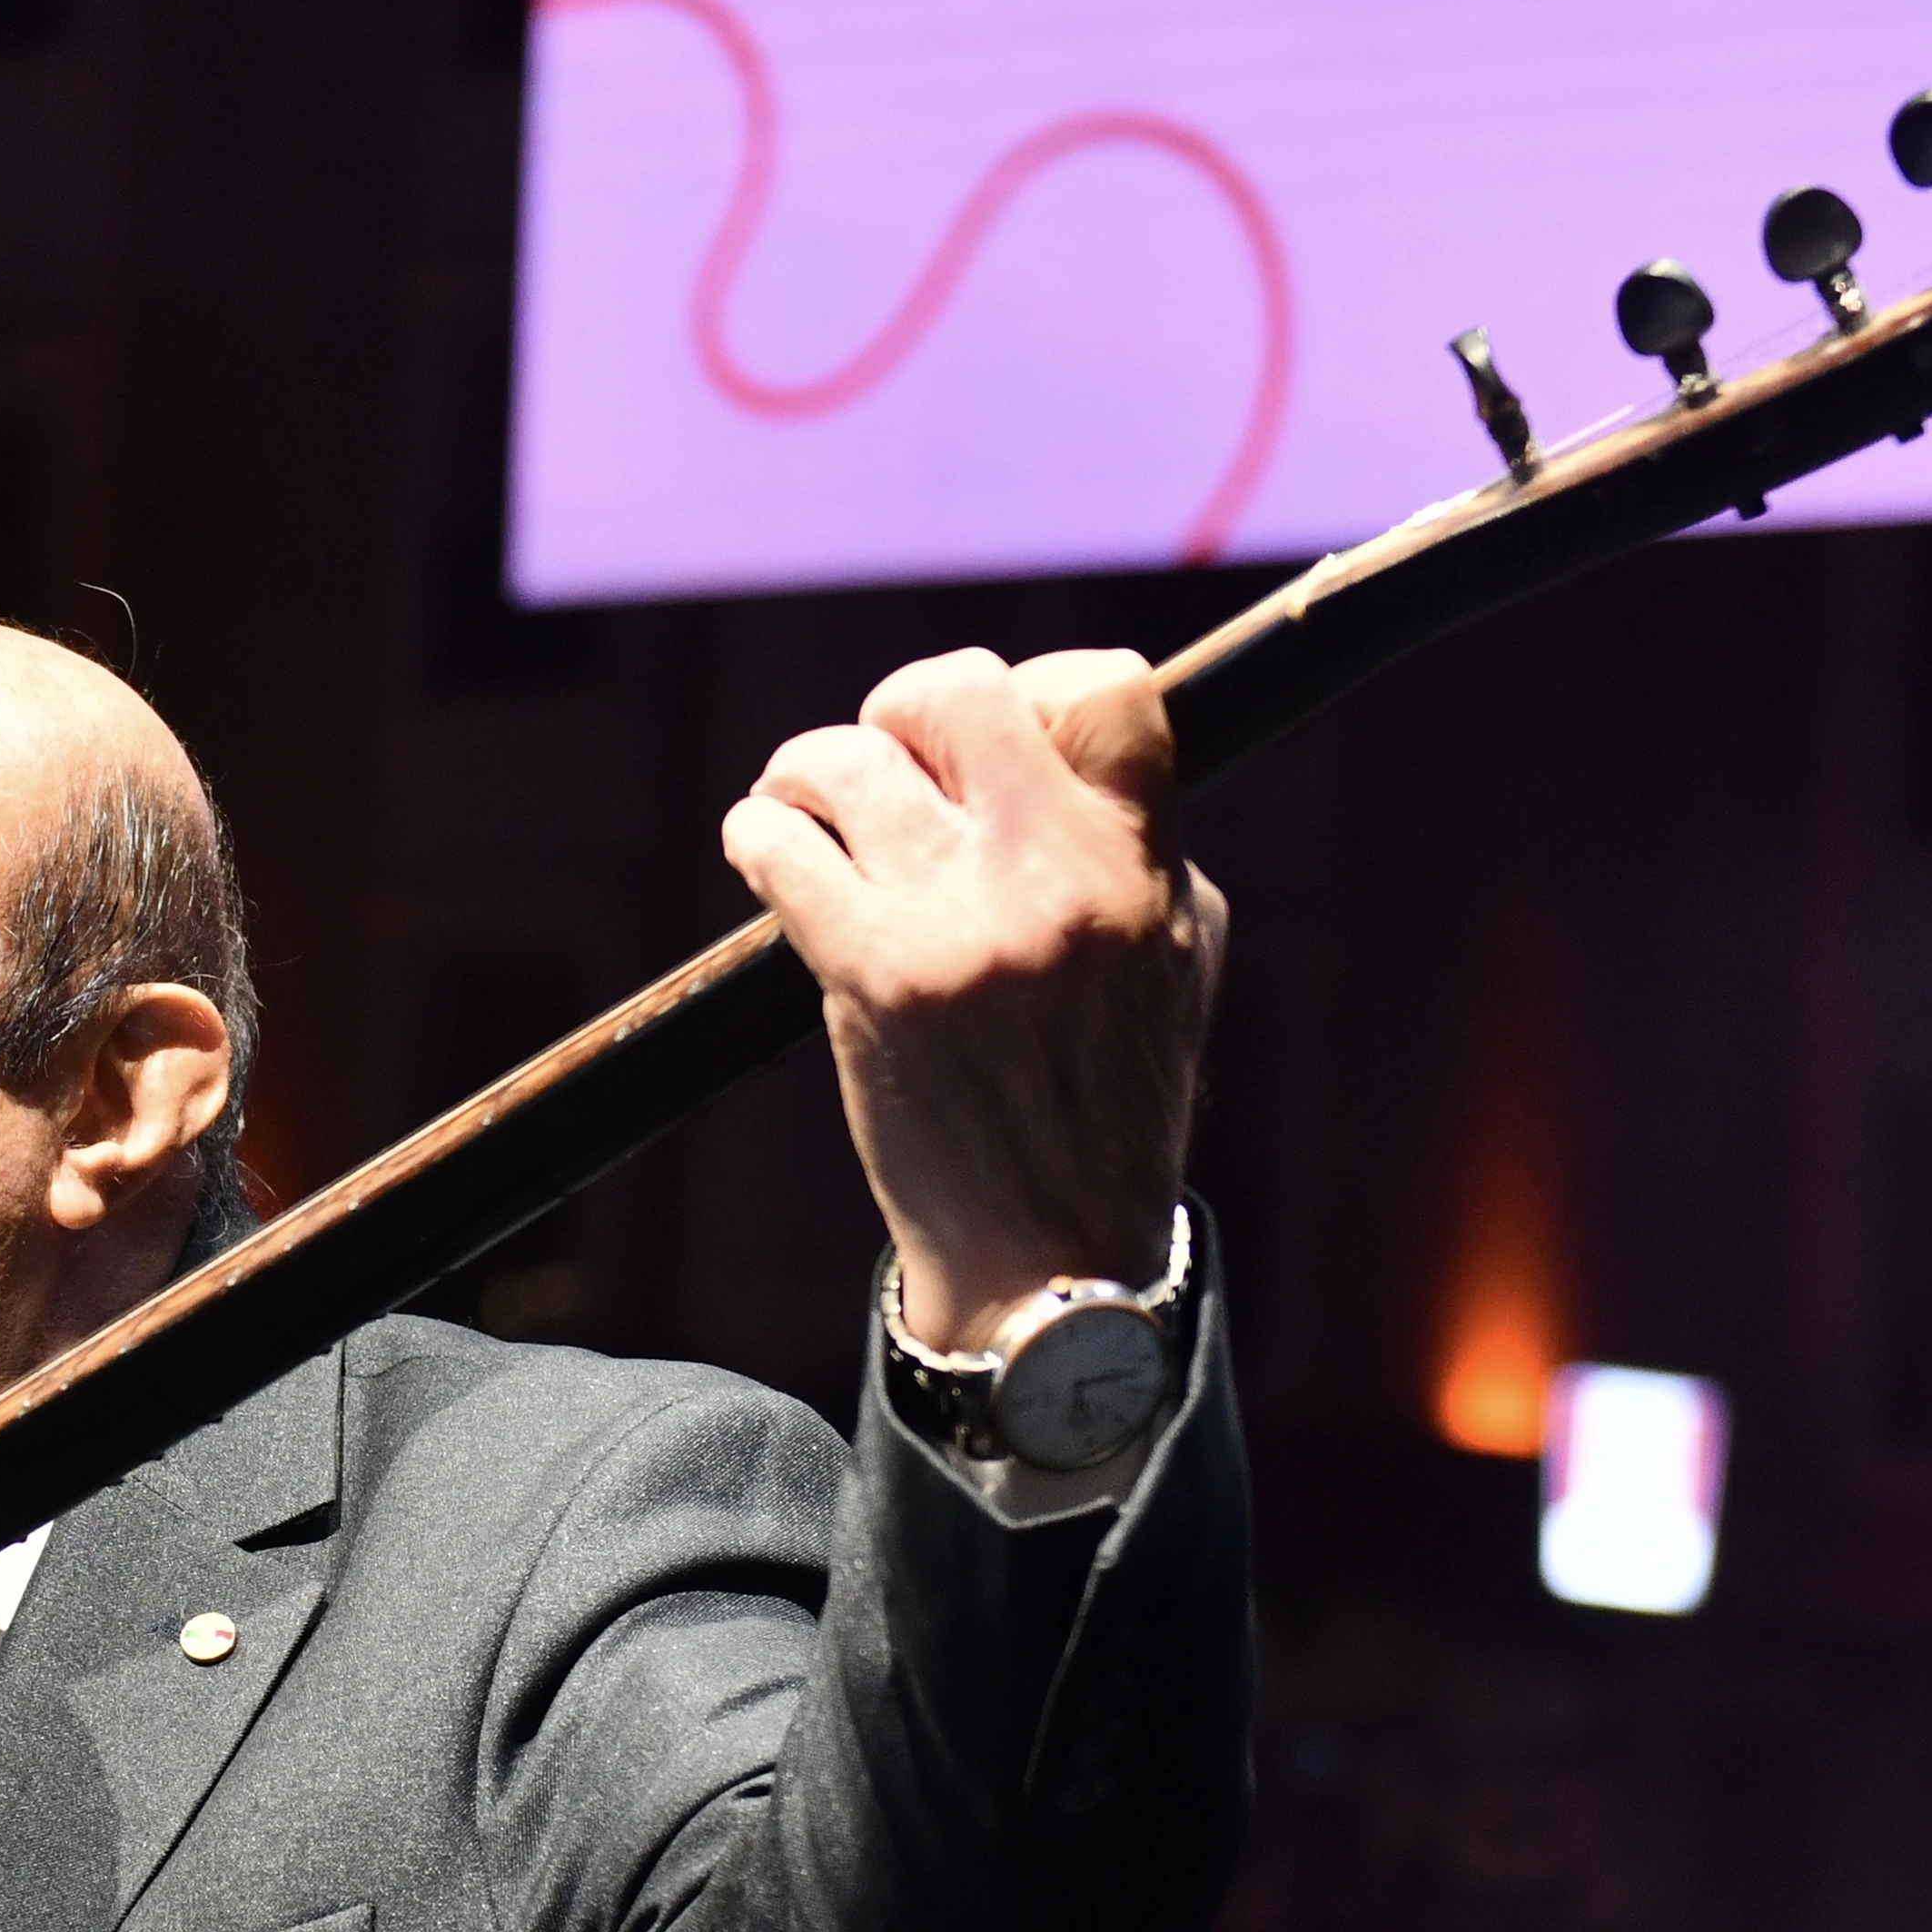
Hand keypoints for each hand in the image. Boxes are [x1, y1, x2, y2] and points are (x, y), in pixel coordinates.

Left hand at [722, 646, 1225, 1351]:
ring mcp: (955, 923)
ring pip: (849, 762)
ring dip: (809, 769)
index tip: (992, 735)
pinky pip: (782, 847)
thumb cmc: (1110, 1096)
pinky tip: (769, 850)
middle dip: (903, 707)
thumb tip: (1044, 742)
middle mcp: (1050, 877)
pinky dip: (759, 832)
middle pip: (956, 693)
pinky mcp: (871, 975)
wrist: (1051, 1246)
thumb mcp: (1172, 952)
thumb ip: (1129, 840)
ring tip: (803, 800)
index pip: (1105, 688)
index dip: (1034, 684)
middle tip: (885, 755)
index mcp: (1138, 863)